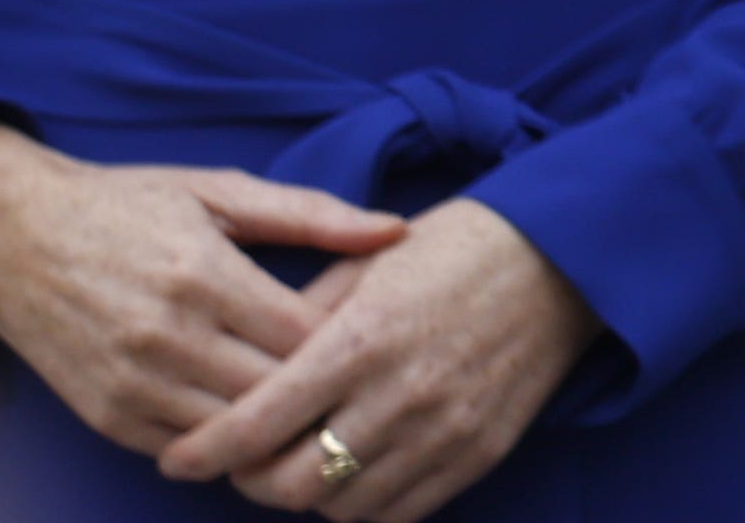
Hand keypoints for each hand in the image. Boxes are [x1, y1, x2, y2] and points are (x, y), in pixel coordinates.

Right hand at [0, 121, 407, 457]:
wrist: (12, 238)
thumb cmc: (129, 204)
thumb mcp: (222, 190)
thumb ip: (313, 213)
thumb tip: (397, 229)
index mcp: (203, 274)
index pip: (304, 337)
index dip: (349, 341)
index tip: (373, 332)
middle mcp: (165, 336)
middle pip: (274, 393)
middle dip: (322, 390)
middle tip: (358, 378)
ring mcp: (130, 384)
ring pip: (232, 434)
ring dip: (276, 425)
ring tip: (315, 404)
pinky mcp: (105, 417)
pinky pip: (185, 451)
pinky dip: (225, 443)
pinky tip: (253, 418)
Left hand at [158, 197, 600, 520]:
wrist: (565, 258)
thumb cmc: (455, 249)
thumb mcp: (367, 262)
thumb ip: (299, 319)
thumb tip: (242, 370)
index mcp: (362, 338)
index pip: (255, 425)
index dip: (203, 453)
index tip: (179, 460)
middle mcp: (400, 394)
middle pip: (288, 484)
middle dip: (250, 479)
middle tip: (243, 459)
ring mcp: (443, 432)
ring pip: (338, 507)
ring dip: (306, 493)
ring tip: (302, 461)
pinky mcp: (478, 455)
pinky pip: (397, 514)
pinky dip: (361, 504)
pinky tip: (353, 471)